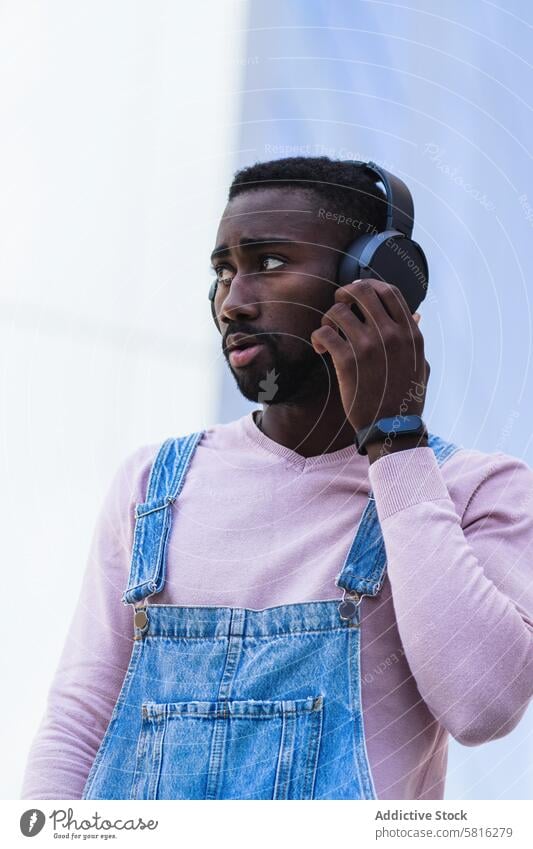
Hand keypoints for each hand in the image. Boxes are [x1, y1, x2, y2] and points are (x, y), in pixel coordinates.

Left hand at [309, 278, 429, 433]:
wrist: (393, 428)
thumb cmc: (406, 399)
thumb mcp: (420, 364)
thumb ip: (416, 338)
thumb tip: (417, 315)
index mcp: (410, 333)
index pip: (389, 291)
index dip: (369, 286)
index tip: (357, 293)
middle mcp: (390, 334)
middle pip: (362, 291)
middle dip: (345, 294)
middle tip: (339, 307)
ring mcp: (368, 346)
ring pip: (339, 310)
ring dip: (329, 318)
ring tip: (330, 333)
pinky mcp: (347, 362)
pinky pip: (324, 333)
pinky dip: (318, 337)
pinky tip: (321, 349)